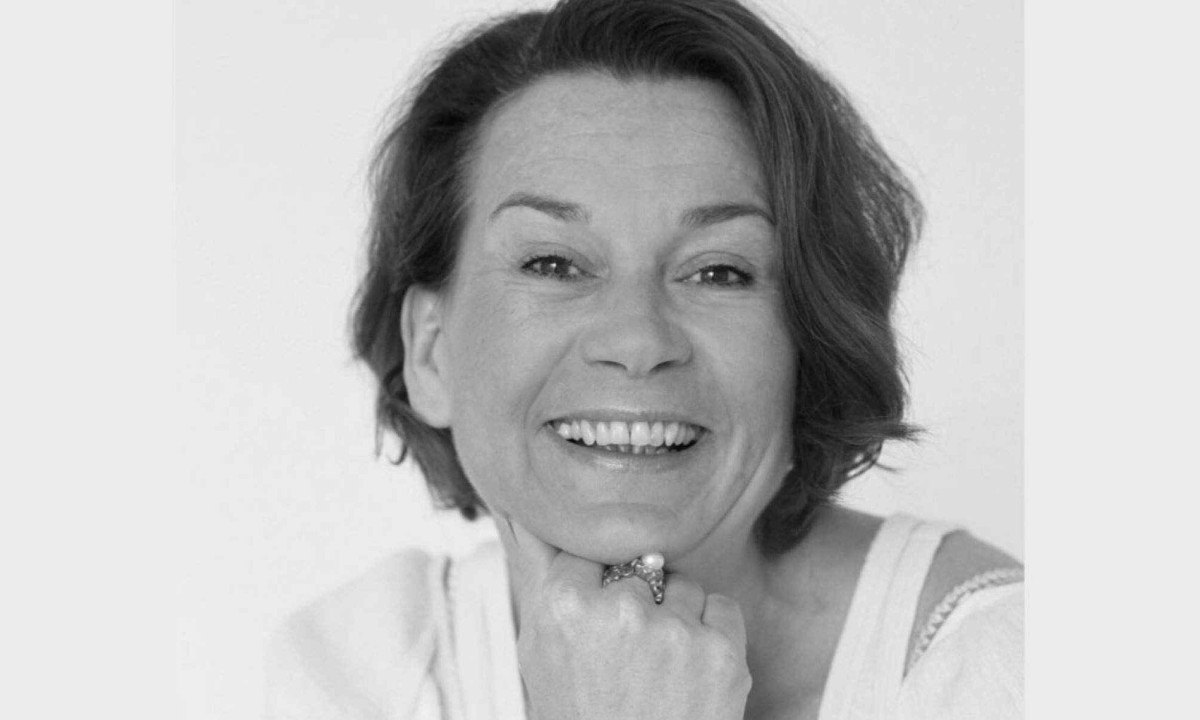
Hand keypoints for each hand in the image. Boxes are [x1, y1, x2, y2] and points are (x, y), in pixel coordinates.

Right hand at [497, 516, 751, 719]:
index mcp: (564, 606)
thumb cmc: (580, 719)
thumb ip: (540, 579)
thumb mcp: (538, 655)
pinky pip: (722, 607)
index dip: (596, 586)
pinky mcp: (720, 652)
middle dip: (636, 602)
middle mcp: (621, 610)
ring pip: (682, 585)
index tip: (599, 615)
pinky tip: (690, 671)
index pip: (587, 551)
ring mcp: (675, 631)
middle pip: (638, 568)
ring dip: (675, 616)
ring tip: (659, 670)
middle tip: (627, 657)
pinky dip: (712, 632)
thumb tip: (522, 511)